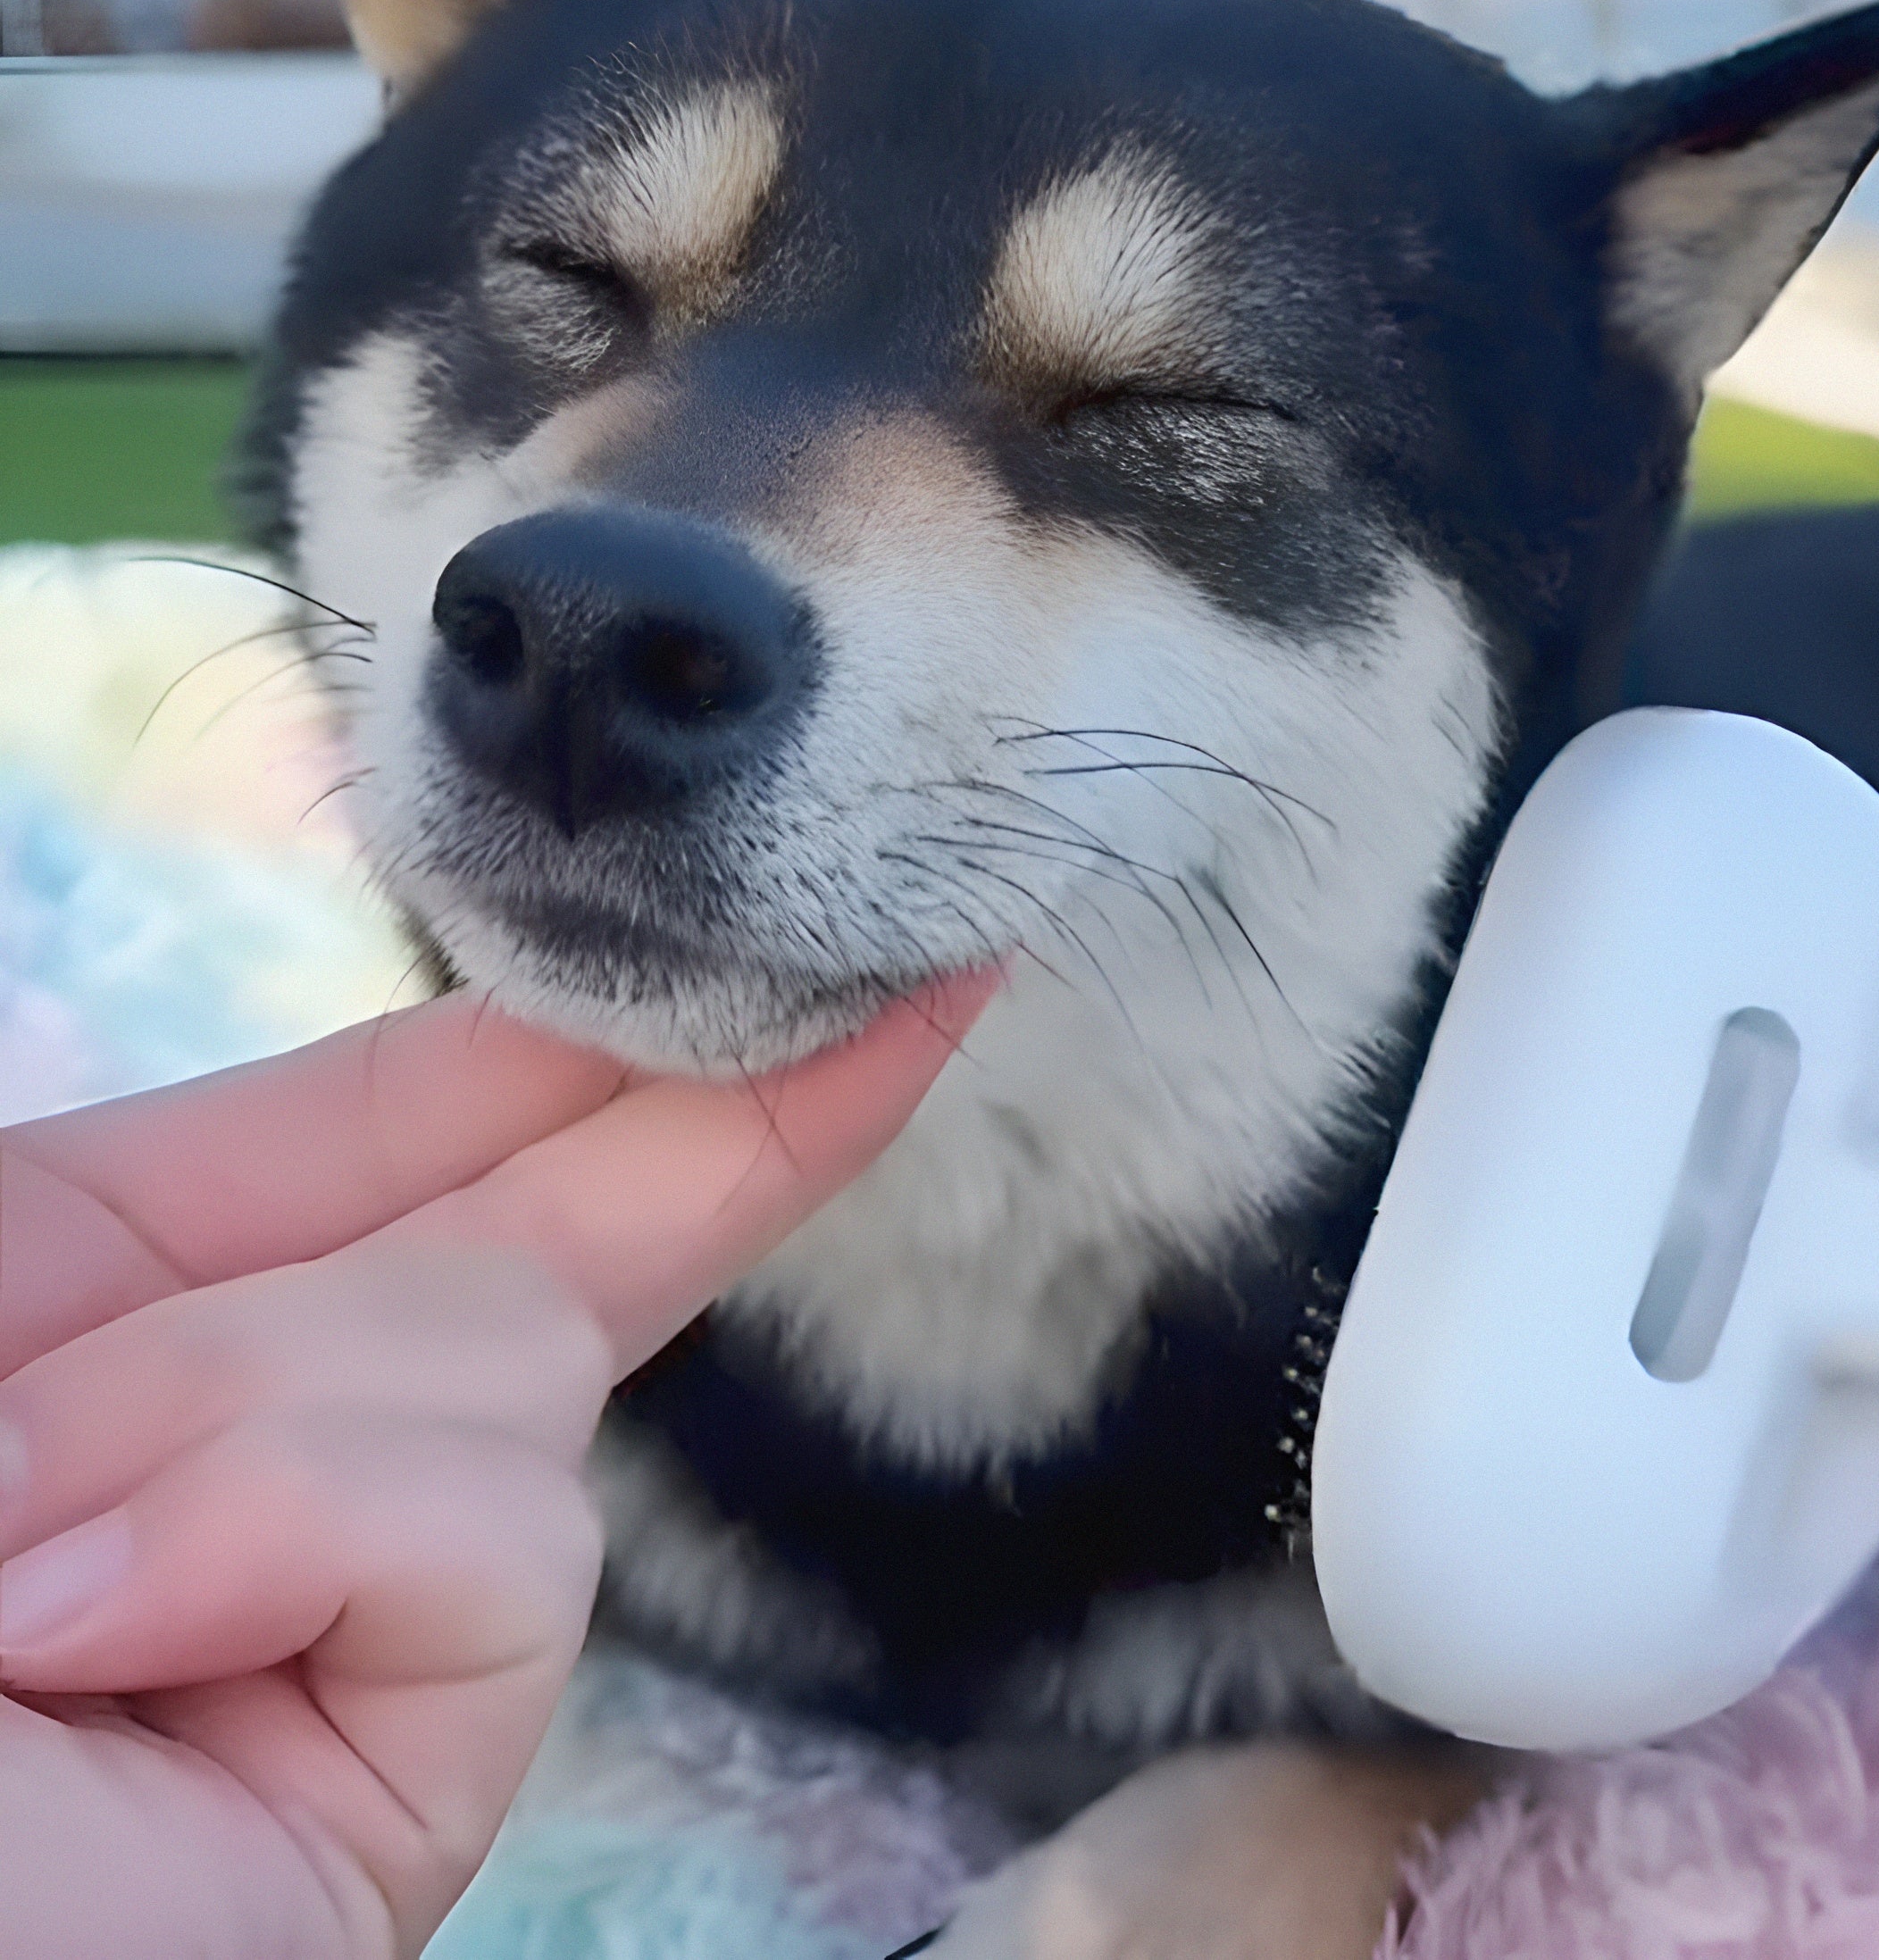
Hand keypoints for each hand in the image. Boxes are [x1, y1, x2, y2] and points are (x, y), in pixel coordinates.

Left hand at [0, 972, 995, 1957]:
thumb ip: (187, 1199)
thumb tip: (477, 1124)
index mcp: (79, 1306)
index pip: (387, 1129)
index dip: (578, 1033)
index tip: (803, 960)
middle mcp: (237, 1462)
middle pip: (530, 1232)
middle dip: (707, 1120)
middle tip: (913, 996)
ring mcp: (332, 1639)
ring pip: (508, 1349)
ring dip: (267, 1402)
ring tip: (25, 1580)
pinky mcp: (400, 1795)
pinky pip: (498, 1533)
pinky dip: (303, 1529)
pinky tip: (102, 1635)